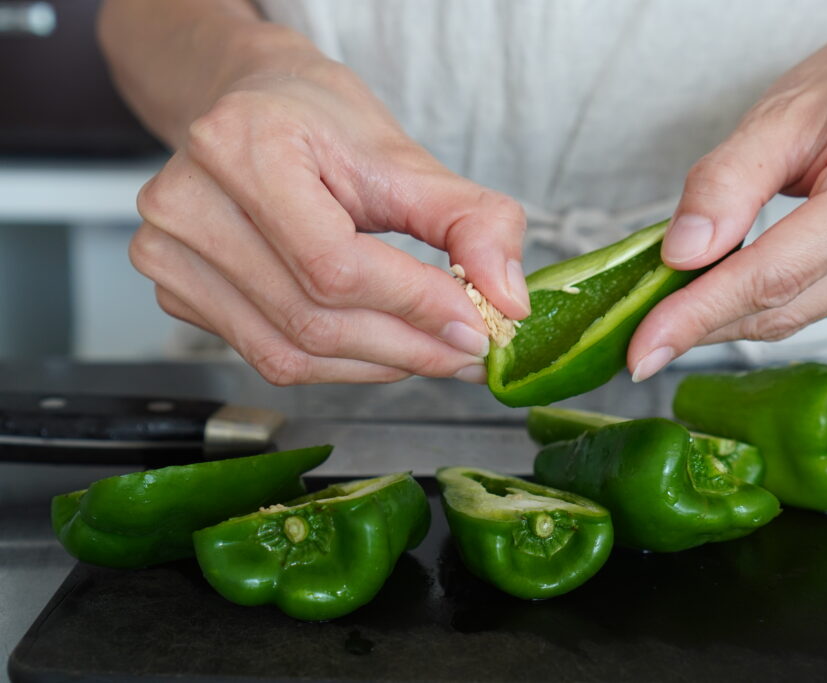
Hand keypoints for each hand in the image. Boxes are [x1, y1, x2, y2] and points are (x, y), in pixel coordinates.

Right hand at [131, 57, 529, 384]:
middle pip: (313, 320)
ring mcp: (168, 253)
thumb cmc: (320, 124)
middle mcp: (188, 203)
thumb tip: (506, 300)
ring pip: (290, 354)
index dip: (415, 306)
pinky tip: (379, 345)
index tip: (478, 326)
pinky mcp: (175, 292)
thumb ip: (469, 223)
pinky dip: (338, 365)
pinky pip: (269, 356)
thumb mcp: (404, 157)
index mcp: (242, 147)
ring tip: (432, 350)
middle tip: (468, 351)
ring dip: (377, 365)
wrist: (252, 110)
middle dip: (408, 348)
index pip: (334, 264)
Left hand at [628, 8, 826, 380]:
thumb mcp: (782, 112)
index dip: (701, 314)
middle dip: (707, 319)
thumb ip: (724, 183)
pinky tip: (784, 262)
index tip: (643, 348)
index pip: (778, 274)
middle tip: (645, 327)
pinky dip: (786, 298)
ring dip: (742, 308)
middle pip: (787, 307)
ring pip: (803, 317)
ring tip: (716, 271)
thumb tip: (682, 255)